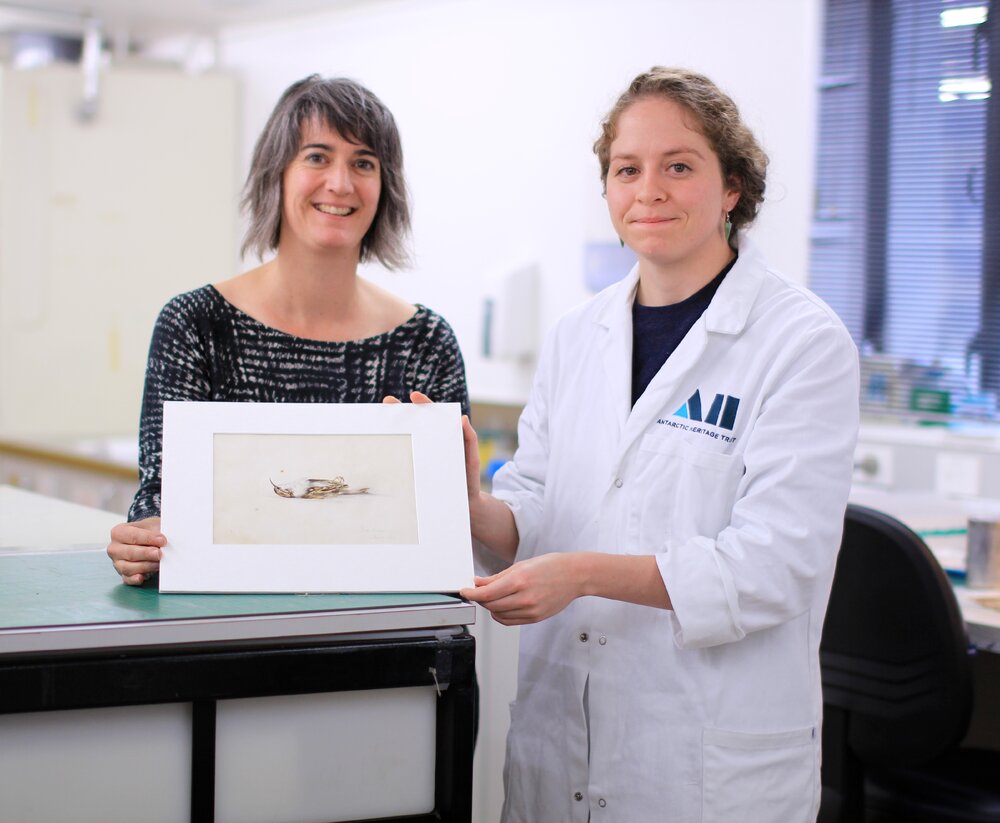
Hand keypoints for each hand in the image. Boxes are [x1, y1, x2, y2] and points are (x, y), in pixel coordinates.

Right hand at [107, 516, 164, 585]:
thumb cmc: (149, 532)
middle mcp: (115, 548)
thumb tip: (164, 539)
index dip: (148, 538)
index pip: (132, 536)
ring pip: (128, 568)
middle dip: (146, 554)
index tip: (163, 540)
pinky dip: (135, 579)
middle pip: (129, 553)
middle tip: (160, 553)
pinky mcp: (124, 575)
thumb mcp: (152, 525)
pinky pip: (128, 579)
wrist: (149, 540)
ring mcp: (117, 563)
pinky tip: (143, 577)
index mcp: (119, 532)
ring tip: (159, 563)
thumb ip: (156, 530)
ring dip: (146, 566)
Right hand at [383, 391, 480, 499]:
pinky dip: (392, 450)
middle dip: (399, 410)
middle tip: (388, 402)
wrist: (464, 506)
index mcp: (443, 437)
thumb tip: (463, 418)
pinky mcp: (414, 471)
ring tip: (381, 421)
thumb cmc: (469, 479)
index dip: (423, 404)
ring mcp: (420, 457)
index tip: (414, 397)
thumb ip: (470, 439)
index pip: (432, 415)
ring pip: (405, 439)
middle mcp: (429, 444)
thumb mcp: (471, 458)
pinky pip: (402, 459)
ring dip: (392, 429)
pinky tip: (381, 446)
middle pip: (413, 423)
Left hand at [460, 553, 581, 625]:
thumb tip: (479, 583)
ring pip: (498, 615)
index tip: (465, 592)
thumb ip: (498, 577)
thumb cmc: (551, 566)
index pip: (487, 593)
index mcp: (520, 580)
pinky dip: (500, 615)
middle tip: (476, 592)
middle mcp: (525, 598)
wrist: (574, 576)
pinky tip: (501, 606)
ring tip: (490, 598)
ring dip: (490, 607)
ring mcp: (531, 610)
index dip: (471, 594)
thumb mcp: (521, 565)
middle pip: (490, 605)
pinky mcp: (535, 618)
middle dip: (479, 599)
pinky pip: (510, 621)